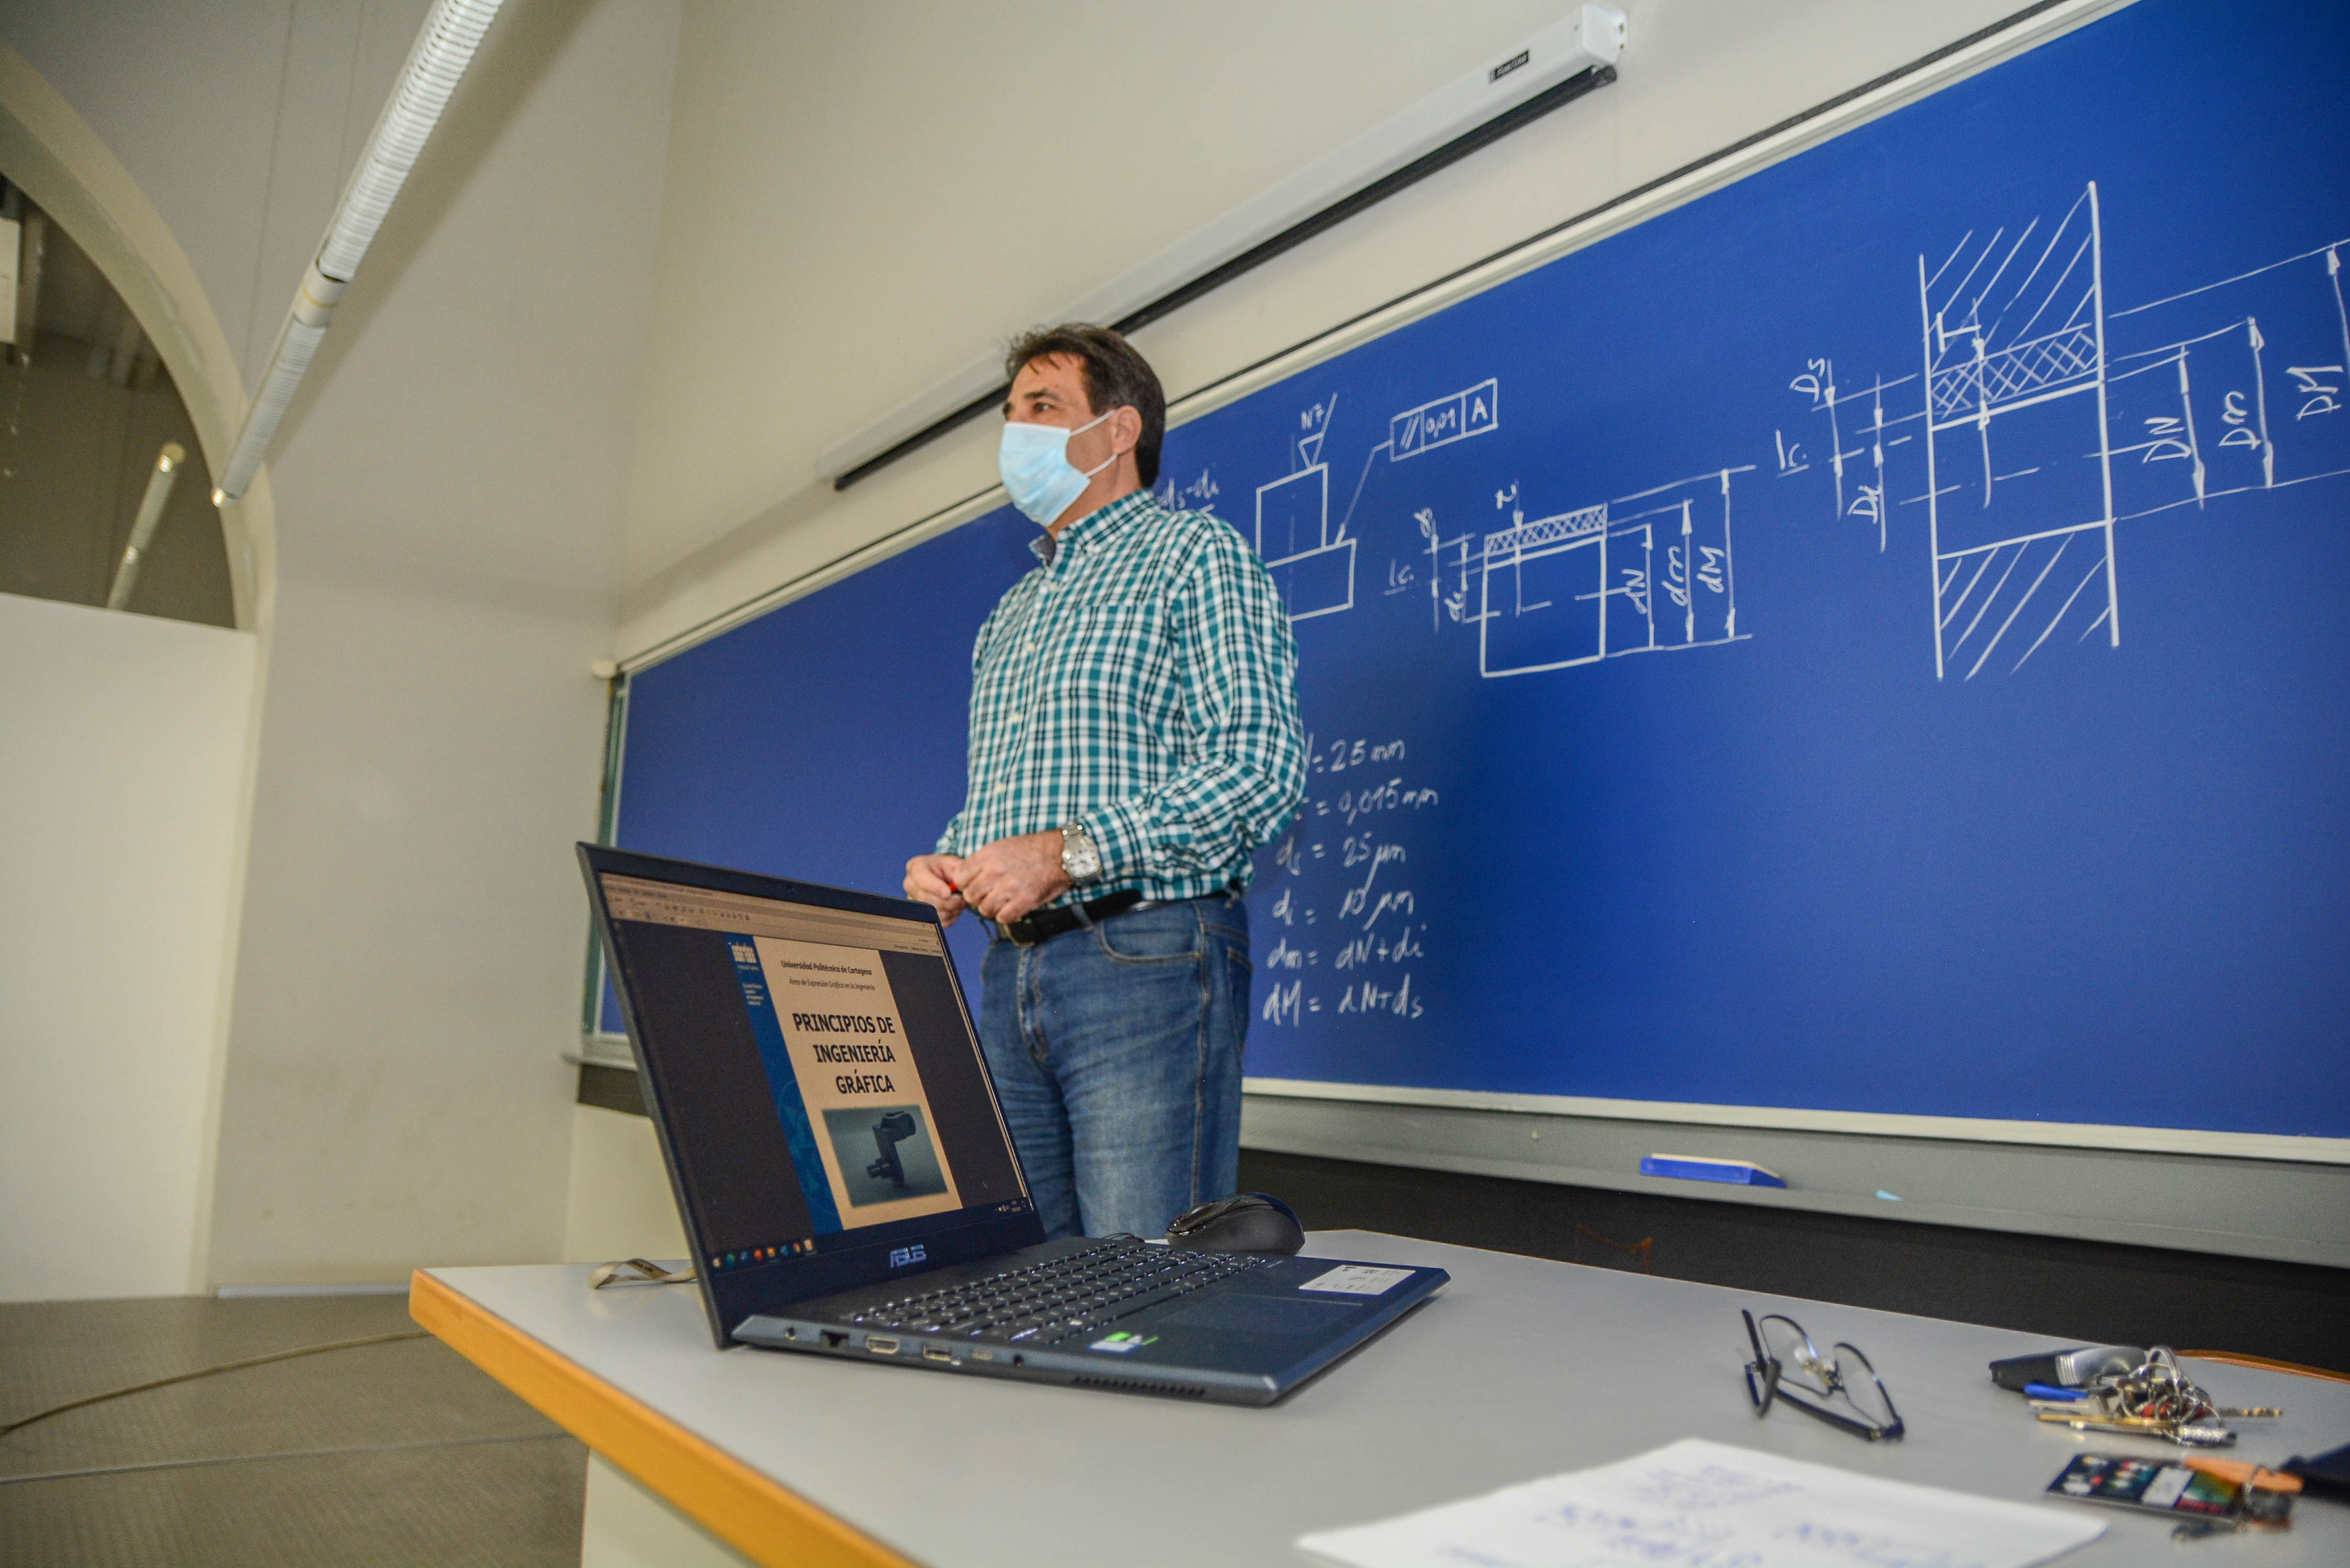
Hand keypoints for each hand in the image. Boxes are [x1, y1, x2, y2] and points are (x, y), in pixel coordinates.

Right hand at [903, 853, 967, 926]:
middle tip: (962, 899)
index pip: (920, 878)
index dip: (934, 887)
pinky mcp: (919, 915)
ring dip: (950, 911)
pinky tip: (953, 909)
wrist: (946, 880)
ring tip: (959, 903)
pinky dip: (949, 918)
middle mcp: (910, 885)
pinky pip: (935, 922)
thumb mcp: (953, 863)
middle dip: (948, 902)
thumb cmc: (947, 870)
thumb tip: (959, 877)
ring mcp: (913, 901)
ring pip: (931, 913)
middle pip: (926, 899)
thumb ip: (956, 868)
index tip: (948, 893)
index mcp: (916, 868)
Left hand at [952, 830, 1071, 922]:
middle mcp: (996, 871)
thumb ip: (980, 861)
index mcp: (988, 855)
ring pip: (984, 909)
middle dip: (977, 898)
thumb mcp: (1000, 846)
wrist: (1059, 853)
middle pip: (970, 895)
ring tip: (1000, 902)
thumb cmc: (1030, 849)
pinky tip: (1011, 908)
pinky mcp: (1024, 900)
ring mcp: (1010, 887)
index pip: (960, 878)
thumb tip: (959, 874)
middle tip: (988, 895)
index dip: (965, 884)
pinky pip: (1002, 917)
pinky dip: (1005, 915)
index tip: (974, 885)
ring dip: (991, 908)